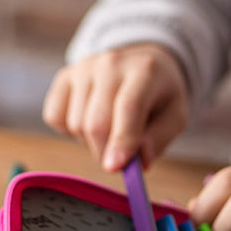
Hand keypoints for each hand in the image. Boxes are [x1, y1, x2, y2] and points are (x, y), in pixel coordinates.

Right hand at [42, 43, 189, 170]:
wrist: (141, 63)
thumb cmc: (159, 95)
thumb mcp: (175, 115)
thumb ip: (159, 138)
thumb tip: (138, 159)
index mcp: (144, 71)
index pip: (128, 107)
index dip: (121, 139)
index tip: (115, 167)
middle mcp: (110, 64)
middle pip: (96, 123)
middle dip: (106, 152)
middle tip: (120, 157)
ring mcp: (83, 68)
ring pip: (76, 125)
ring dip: (91, 141)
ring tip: (110, 128)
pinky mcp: (64, 76)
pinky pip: (55, 117)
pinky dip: (69, 130)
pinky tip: (89, 119)